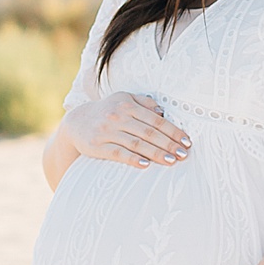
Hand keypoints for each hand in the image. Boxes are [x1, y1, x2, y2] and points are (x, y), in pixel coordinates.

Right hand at [65, 94, 190, 170]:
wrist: (76, 122)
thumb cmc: (107, 111)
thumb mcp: (124, 99)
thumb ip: (144, 103)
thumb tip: (163, 112)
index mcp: (127, 105)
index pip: (155, 119)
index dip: (173, 131)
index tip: (187, 141)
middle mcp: (118, 117)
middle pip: (148, 132)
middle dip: (168, 144)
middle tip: (183, 154)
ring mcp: (107, 131)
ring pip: (136, 143)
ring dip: (155, 153)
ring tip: (170, 161)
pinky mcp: (98, 146)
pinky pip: (118, 153)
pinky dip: (132, 159)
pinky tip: (145, 165)